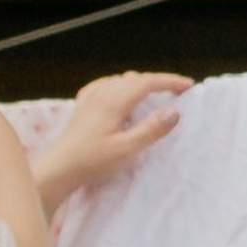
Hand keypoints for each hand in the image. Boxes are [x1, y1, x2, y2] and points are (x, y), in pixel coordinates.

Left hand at [31, 71, 190, 211]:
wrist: (58, 169)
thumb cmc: (92, 161)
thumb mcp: (127, 149)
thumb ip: (151, 130)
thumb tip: (175, 111)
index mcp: (114, 102)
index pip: (147, 82)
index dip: (170, 81)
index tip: (189, 86)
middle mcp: (102, 94)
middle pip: (135, 78)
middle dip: (158, 81)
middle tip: (176, 91)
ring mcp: (89, 99)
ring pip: (120, 80)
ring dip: (140, 82)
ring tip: (154, 94)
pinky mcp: (82, 107)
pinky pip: (104, 86)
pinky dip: (120, 85)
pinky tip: (119, 94)